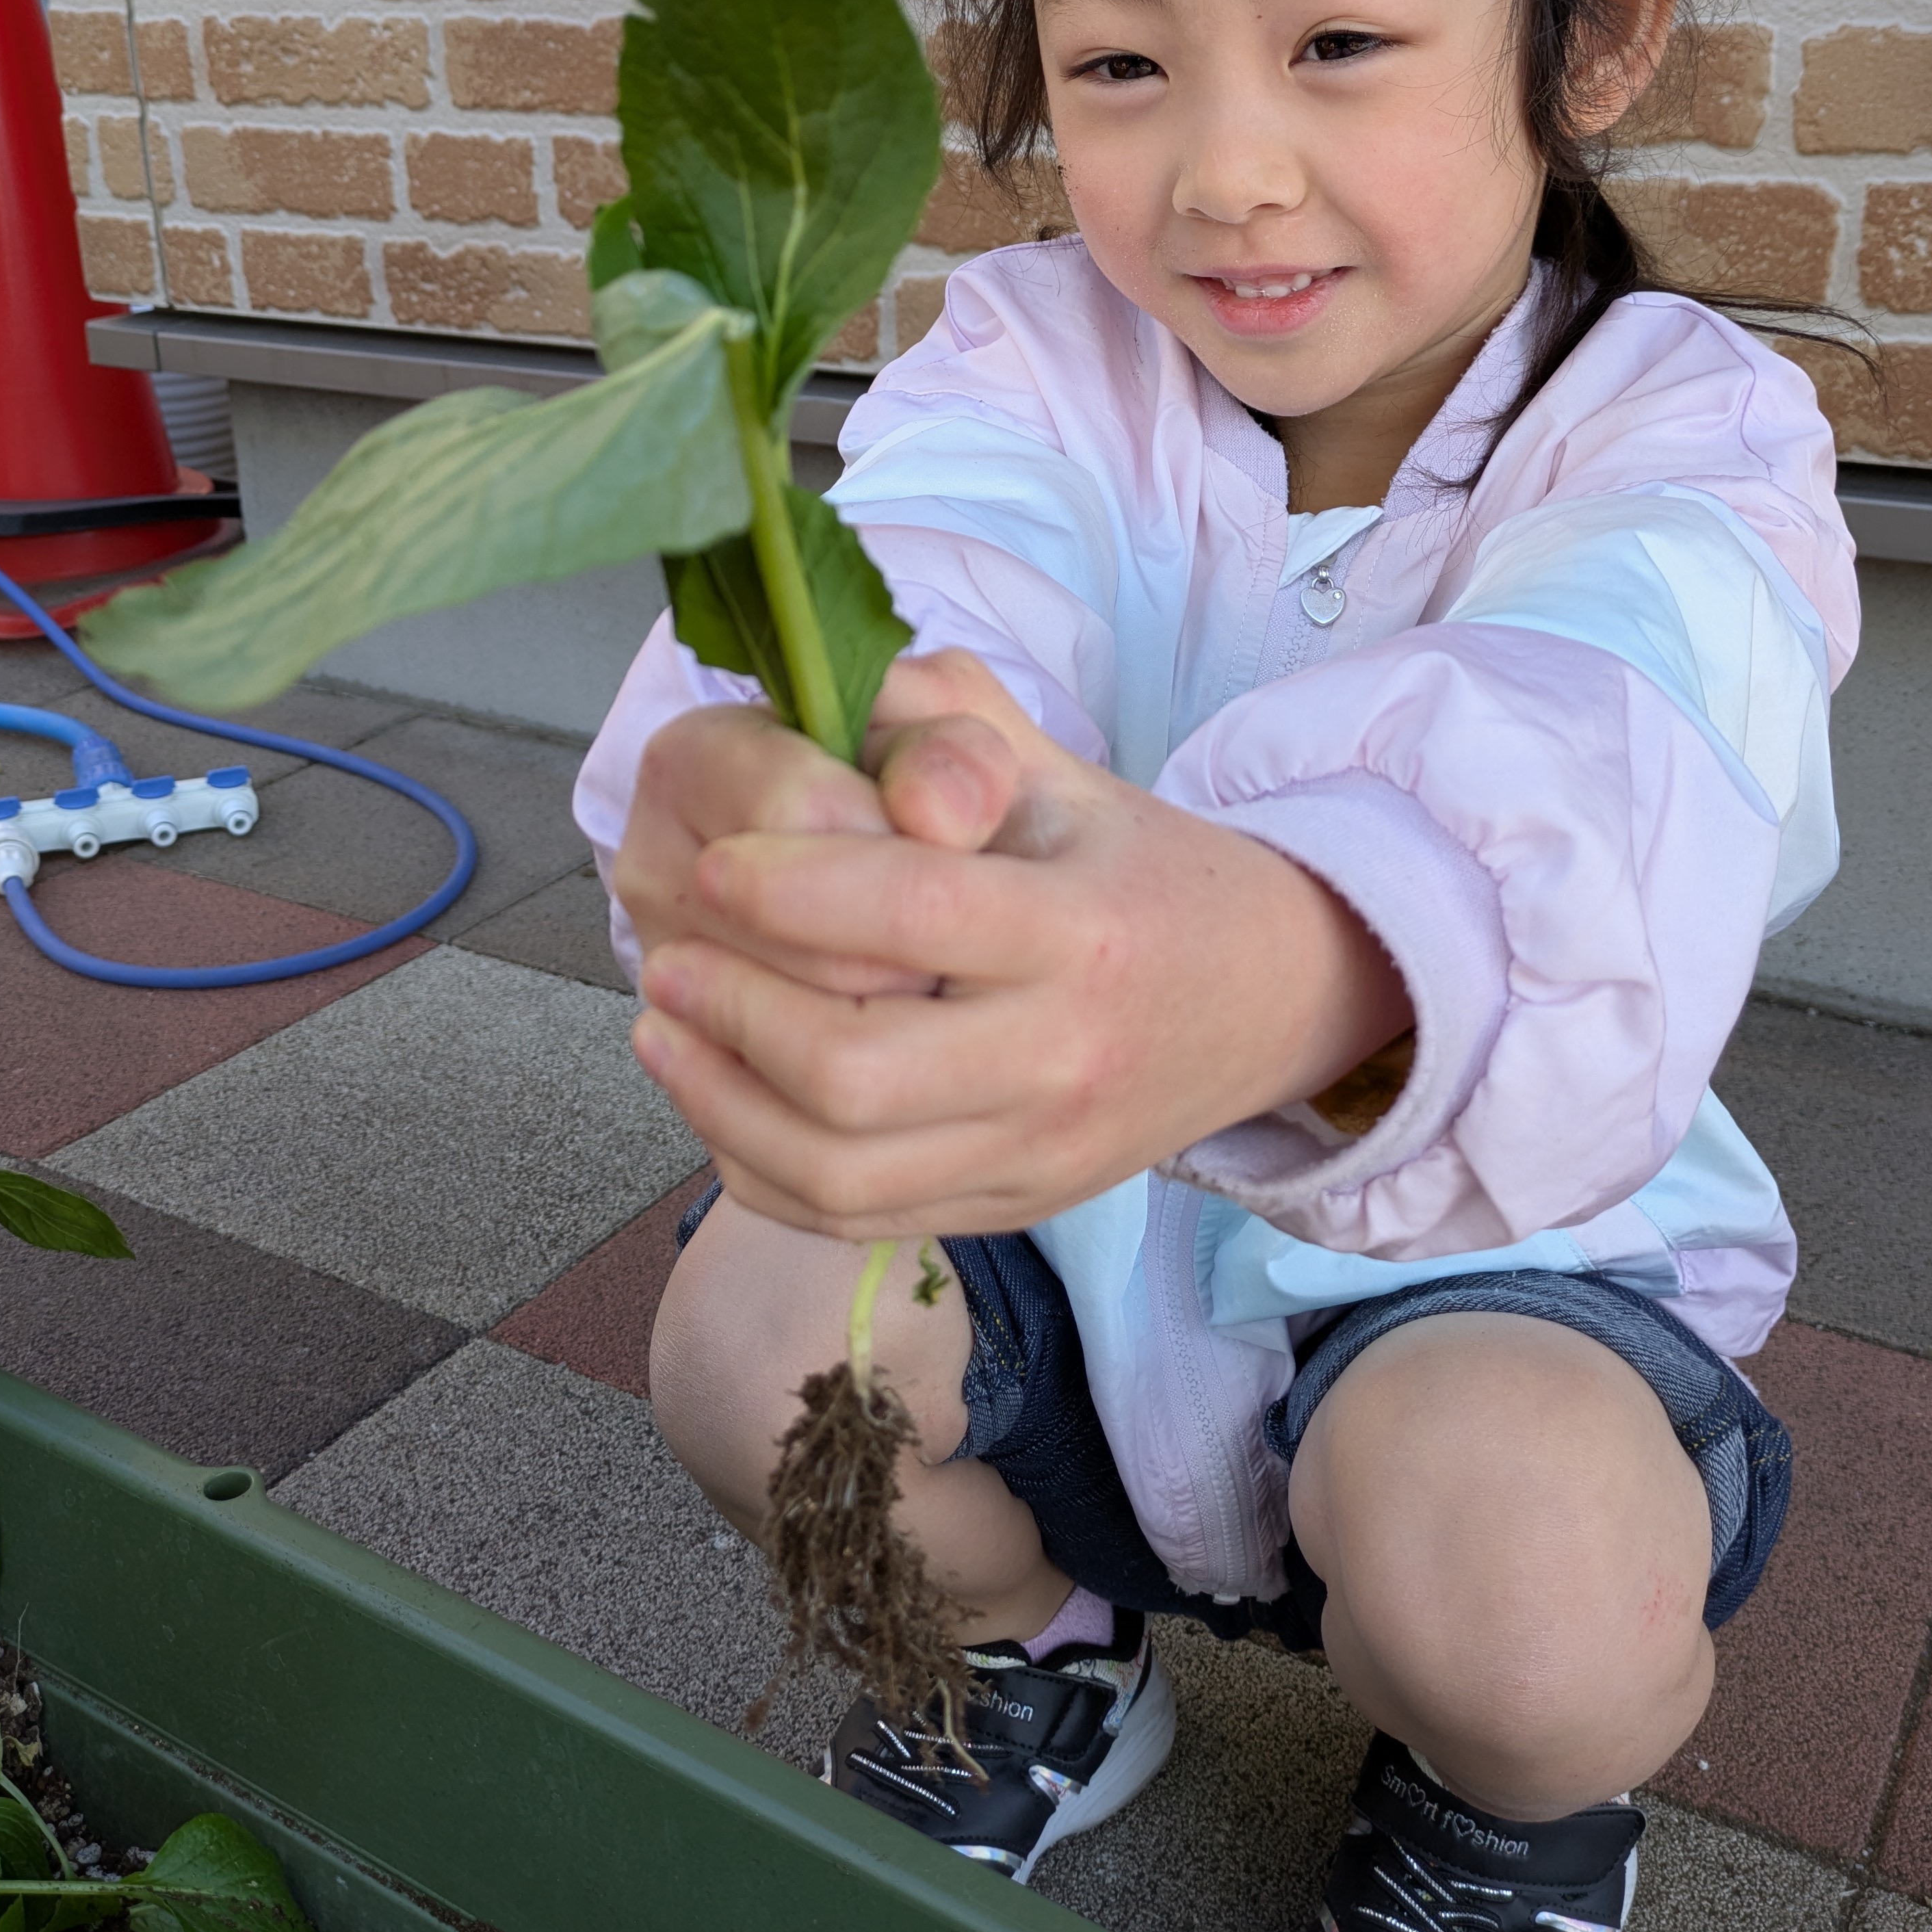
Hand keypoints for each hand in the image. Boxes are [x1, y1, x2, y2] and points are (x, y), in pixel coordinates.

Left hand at [630, 650, 1406, 1241]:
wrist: (1269, 1000)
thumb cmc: (1133, 868)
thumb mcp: (1058, 771)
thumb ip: (942, 723)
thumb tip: (829, 710)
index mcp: (1080, 929)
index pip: (912, 914)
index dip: (788, 890)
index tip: (714, 863)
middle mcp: (1063, 1057)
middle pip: (857, 1071)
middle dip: (737, 1014)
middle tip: (668, 956)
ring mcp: (1038, 1153)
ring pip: (840, 1174)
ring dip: (722, 1103)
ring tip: (662, 1028)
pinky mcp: (1014, 1208)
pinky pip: (855, 1221)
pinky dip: (760, 1168)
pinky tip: (716, 1098)